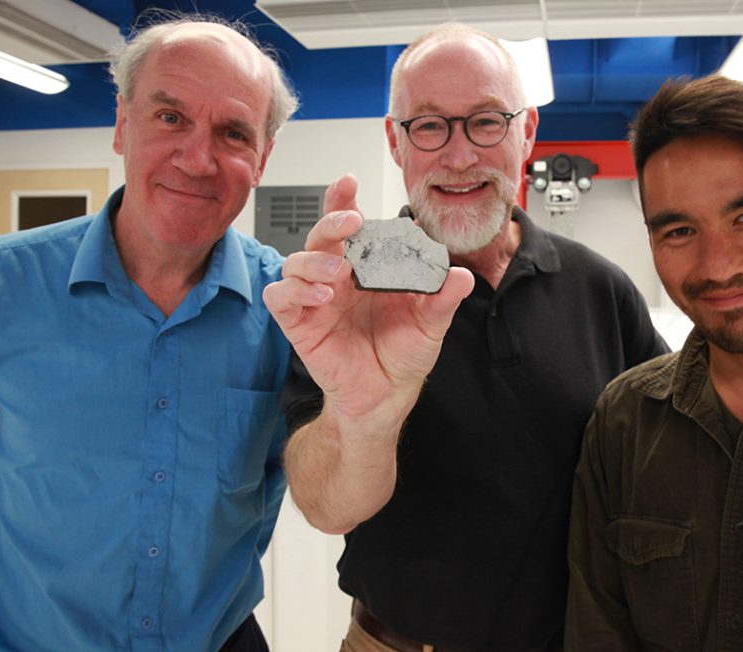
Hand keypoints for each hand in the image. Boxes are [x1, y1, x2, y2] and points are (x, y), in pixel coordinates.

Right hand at [263, 173, 474, 427]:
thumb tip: (460, 276)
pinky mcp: (299, 324)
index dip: (343, 200)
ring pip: (295, 262)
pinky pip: (281, 297)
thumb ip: (442, 298)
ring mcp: (315, 299)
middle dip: (332, 221)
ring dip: (315, 260)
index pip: (349, 225)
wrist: (387, 395)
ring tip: (339, 273)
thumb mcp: (430, 324)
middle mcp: (337, 278)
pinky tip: (323, 297)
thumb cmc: (403, 354)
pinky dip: (296, 291)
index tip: (349, 181)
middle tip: (352, 223)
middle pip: (320, 235)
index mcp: (366, 268)